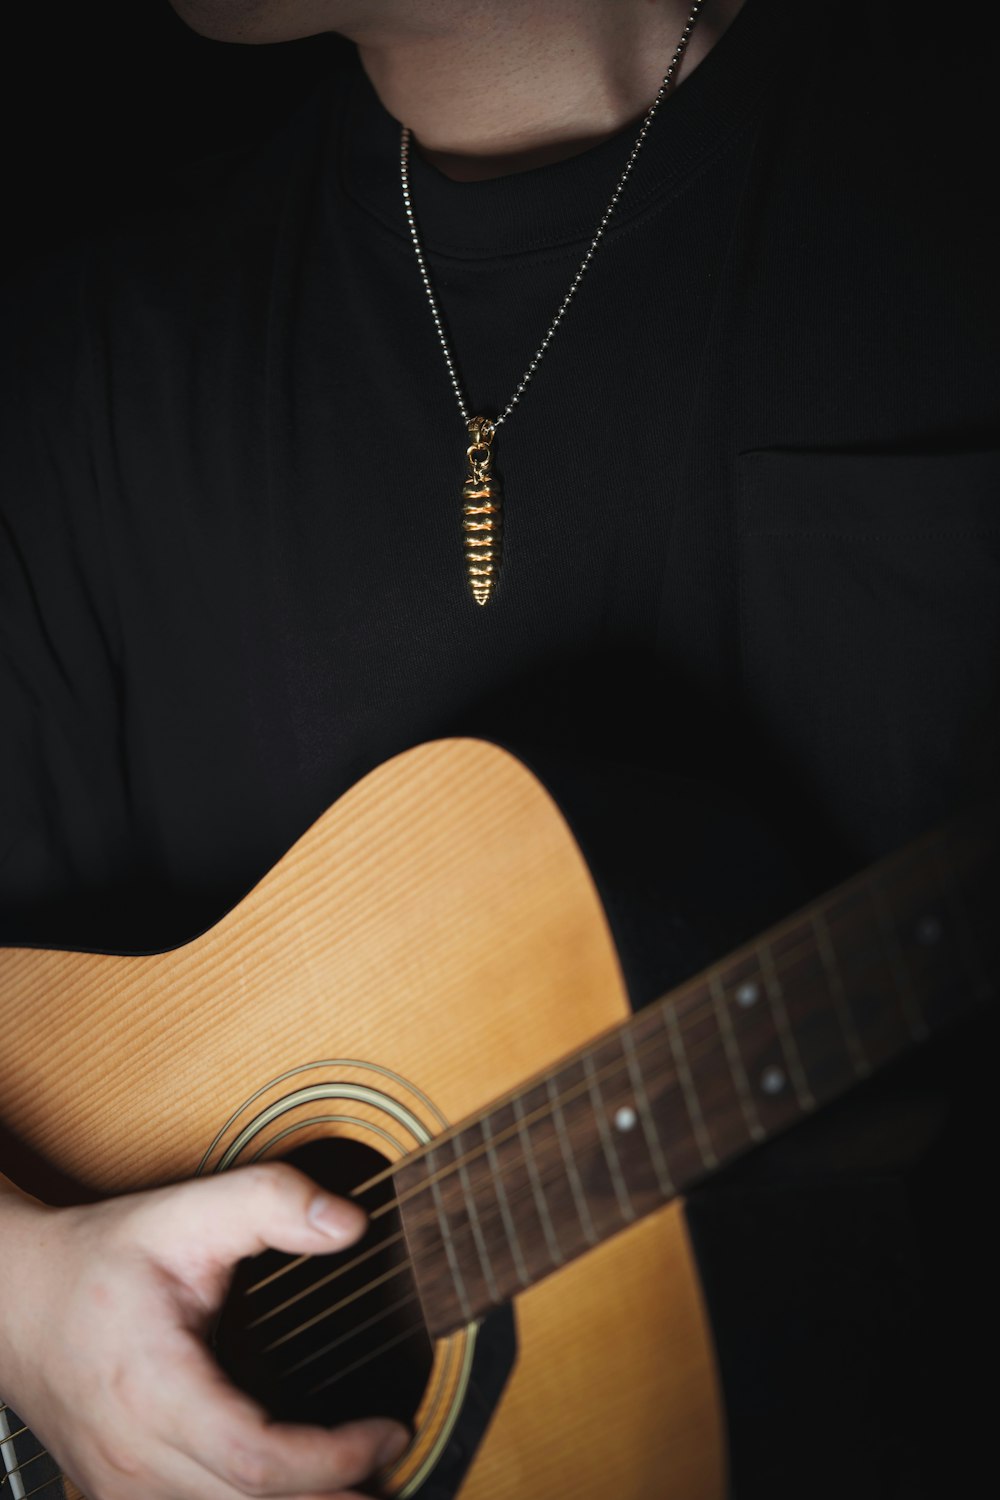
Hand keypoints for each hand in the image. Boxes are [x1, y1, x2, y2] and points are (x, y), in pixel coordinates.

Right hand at [0, 1163, 409, 1497]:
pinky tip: (302, 1495)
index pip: (257, 1461)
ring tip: (364, 1488)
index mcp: (153, 1392)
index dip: (334, 1459)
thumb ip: (269, 1202)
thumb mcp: (185, 1210)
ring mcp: (122, 1490)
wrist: (16, 1299)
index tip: (390, 1431)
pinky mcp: (122, 1497)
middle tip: (396, 1472)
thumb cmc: (97, 1260)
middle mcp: (133, 1459)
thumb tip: (350, 1223)